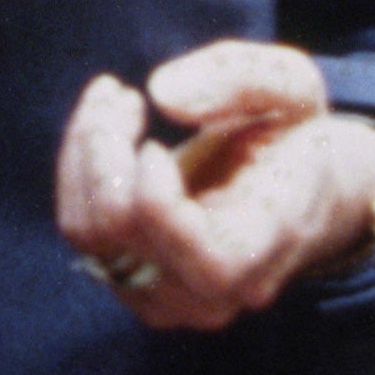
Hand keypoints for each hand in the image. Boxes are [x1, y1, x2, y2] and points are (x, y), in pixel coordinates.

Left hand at [52, 40, 374, 331]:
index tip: (155, 145)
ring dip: (85, 152)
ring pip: (89, 233)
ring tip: (114, 100)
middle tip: (122, 94)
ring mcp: (171, 297)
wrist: (296, 193)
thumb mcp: (293, 83)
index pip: (211, 263)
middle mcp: (218, 290)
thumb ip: (239, 78)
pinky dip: (78, 169)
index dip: (163, 205)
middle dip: (105, 150)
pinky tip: (103, 127)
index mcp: (271, 244)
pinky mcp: (133, 282)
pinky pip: (82, 229)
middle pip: (126, 240)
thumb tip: (161, 94)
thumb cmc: (293, 133)